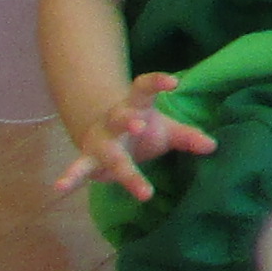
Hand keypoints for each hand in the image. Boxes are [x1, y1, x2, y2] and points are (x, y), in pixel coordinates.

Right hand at [51, 77, 213, 203]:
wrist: (108, 134)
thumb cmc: (145, 130)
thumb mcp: (168, 130)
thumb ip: (189, 137)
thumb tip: (212, 146)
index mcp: (136, 105)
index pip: (145, 88)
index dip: (157, 82)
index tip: (174, 82)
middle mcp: (115, 121)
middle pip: (121, 118)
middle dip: (128, 120)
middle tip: (140, 126)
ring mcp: (100, 141)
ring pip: (105, 149)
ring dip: (108, 160)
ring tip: (103, 173)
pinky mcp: (89, 160)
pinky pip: (79, 168)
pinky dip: (70, 177)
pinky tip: (58, 188)